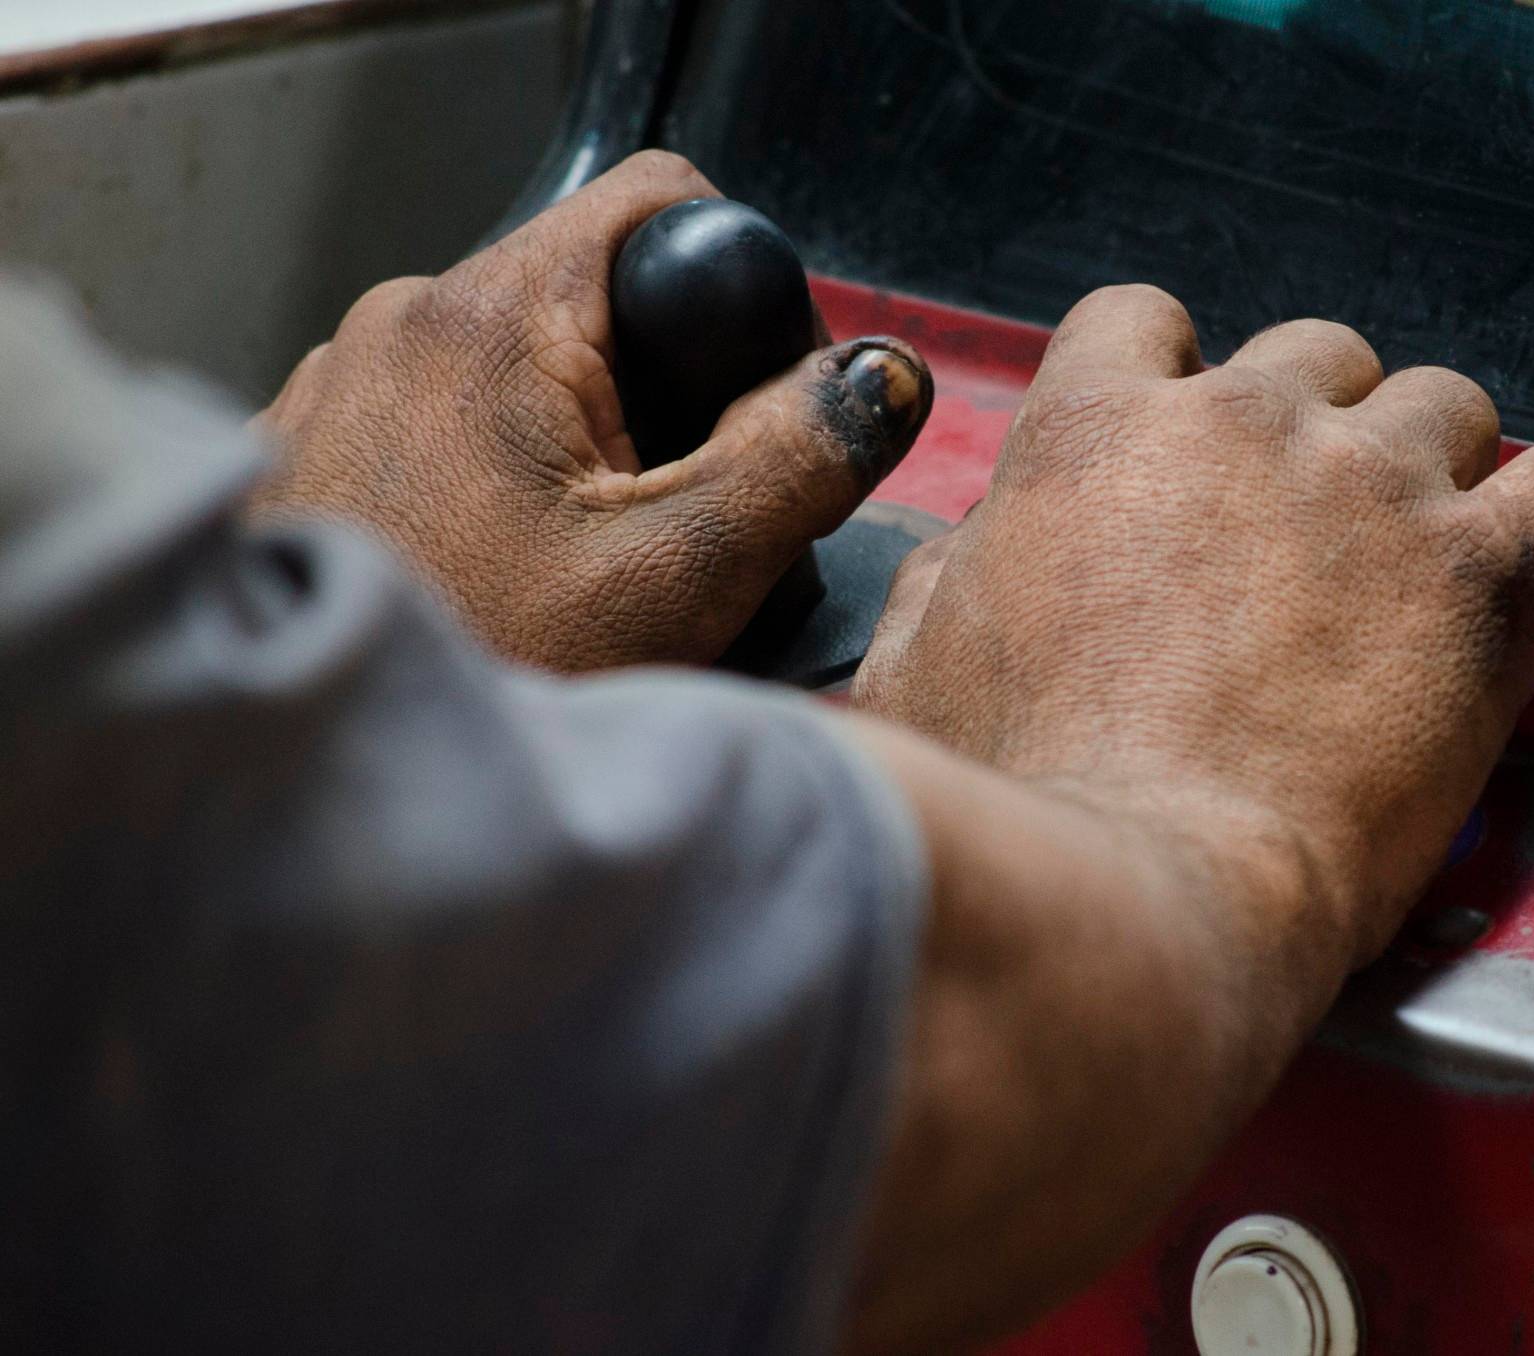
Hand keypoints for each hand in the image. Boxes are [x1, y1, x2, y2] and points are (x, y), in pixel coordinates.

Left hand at [254, 151, 932, 670]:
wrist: (308, 803)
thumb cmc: (485, 678)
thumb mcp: (683, 575)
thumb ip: (800, 458)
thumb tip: (882, 378)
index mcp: (494, 319)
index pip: (663, 201)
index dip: (739, 287)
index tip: (751, 402)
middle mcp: (399, 324)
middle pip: (594, 300)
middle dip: (661, 398)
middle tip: (671, 527)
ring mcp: (340, 388)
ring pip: (520, 372)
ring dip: (578, 451)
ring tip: (580, 573)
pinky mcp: (309, 453)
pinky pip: (442, 427)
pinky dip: (495, 485)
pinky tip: (500, 582)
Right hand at [855, 284, 1533, 962]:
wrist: (1140, 891)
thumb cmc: (1030, 803)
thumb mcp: (916, 669)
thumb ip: (954, 578)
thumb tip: (973, 558)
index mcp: (1096, 430)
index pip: (1143, 319)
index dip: (1173, 379)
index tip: (1195, 444)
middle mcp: (1239, 425)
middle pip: (1315, 357)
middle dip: (1317, 429)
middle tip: (1314, 536)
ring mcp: (1368, 487)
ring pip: (1445, 404)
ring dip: (1435, 469)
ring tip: (1422, 566)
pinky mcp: (1475, 571)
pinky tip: (1529, 572)